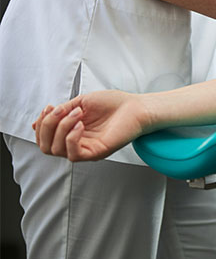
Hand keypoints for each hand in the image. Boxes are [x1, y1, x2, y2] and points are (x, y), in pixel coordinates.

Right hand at [32, 90, 150, 161]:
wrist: (136, 107)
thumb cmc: (114, 104)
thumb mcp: (80, 104)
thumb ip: (60, 114)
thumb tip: (36, 124)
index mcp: (72, 133)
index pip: (44, 139)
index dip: (41, 123)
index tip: (51, 107)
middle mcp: (78, 144)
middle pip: (45, 146)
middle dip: (46, 125)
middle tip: (61, 110)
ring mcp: (87, 149)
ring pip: (56, 150)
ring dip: (61, 127)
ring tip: (77, 114)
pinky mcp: (97, 153)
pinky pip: (74, 154)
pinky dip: (71, 138)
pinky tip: (81, 124)